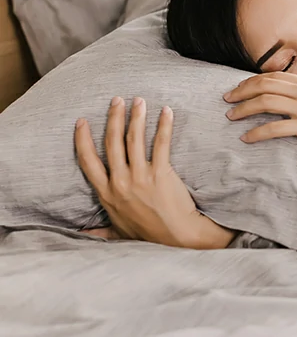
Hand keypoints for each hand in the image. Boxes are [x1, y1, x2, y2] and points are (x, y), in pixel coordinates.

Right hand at [75, 96, 233, 248]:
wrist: (176, 236)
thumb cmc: (148, 235)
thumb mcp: (117, 233)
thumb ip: (99, 231)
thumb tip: (82, 235)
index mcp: (106, 193)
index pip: (87, 161)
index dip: (83, 139)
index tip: (81, 121)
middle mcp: (120, 182)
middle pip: (112, 142)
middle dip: (113, 117)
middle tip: (116, 99)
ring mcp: (140, 176)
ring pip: (134, 139)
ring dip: (136, 116)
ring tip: (139, 100)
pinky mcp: (161, 173)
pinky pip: (161, 143)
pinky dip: (164, 125)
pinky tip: (166, 111)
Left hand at [224, 73, 296, 163]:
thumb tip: (286, 99)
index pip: (274, 76)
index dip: (251, 81)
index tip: (238, 90)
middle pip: (266, 85)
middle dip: (242, 92)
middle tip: (227, 100)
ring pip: (267, 102)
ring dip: (244, 109)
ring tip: (230, 116)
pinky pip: (275, 128)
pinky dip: (257, 132)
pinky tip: (246, 138)